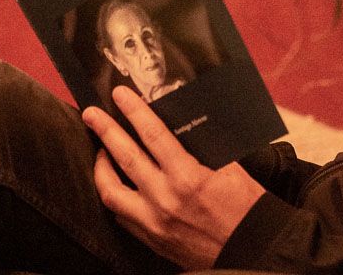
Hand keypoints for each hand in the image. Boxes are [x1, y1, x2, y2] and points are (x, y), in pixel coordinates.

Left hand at [82, 86, 265, 269]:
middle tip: (91, 114)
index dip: (134, 111)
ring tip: (100, 151)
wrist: (251, 248)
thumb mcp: (229, 168)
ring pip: (111, 191)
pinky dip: (115, 195)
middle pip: (125, 157)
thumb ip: (202, 147)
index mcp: (187, 177)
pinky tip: (116, 184)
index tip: (120, 95)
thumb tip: (181, 124)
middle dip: (105, 131)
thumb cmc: (245, 207)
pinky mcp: (151, 238)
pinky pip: (120, 214)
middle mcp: (165, 199)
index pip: (152, 135)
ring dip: (101, 167)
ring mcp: (153, 222)